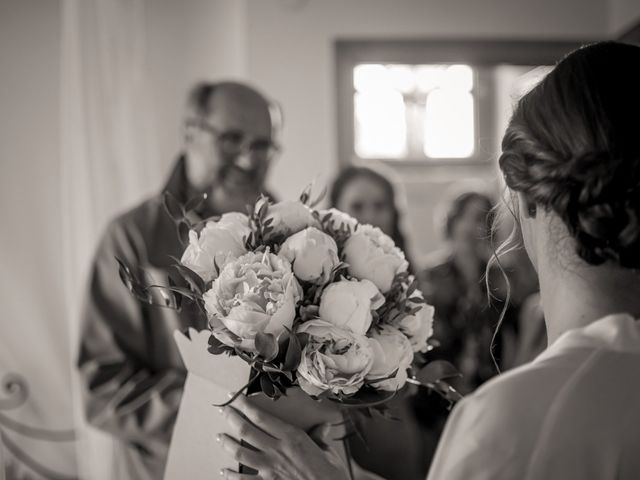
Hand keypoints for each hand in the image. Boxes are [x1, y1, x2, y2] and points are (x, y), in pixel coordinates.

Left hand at [217, 395, 349, 479]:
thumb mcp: (328, 451)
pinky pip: (244, 479)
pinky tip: (225, 471)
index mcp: (292, 437)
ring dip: (227, 443)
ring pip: (241, 452)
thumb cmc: (330, 475)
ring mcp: (270, 469)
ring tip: (220, 437)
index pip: (261, 416)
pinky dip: (232, 475)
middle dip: (232, 418)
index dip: (244, 405)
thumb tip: (323, 427)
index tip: (235, 397)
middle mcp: (277, 450)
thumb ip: (320, 437)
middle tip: (223, 410)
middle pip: (246, 430)